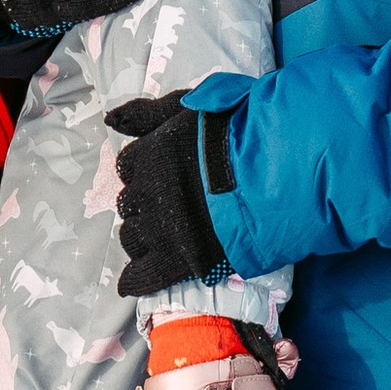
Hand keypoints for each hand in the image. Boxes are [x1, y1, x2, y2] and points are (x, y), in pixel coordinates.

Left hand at [108, 93, 229, 295]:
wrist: (278, 175)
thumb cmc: (241, 135)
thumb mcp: (191, 110)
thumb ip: (149, 114)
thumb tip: (112, 119)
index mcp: (149, 156)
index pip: (127, 167)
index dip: (144, 172)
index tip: (163, 176)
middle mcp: (149, 194)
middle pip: (129, 204)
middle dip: (145, 204)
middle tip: (171, 205)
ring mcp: (162, 230)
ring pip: (132, 238)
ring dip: (144, 236)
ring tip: (167, 235)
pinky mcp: (178, 262)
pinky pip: (141, 276)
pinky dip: (136, 279)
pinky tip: (135, 279)